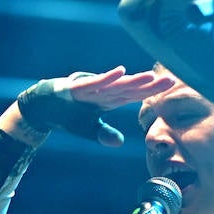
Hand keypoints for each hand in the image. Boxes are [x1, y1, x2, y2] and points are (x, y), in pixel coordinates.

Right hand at [16, 67, 173, 146]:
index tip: (170, 85)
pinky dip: (107, 78)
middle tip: (171, 80)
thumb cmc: (67, 115)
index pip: (135, 94)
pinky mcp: (77, 88)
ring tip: (151, 77)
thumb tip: (119, 142)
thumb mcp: (88, 129)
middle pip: (131, 88)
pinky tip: (120, 72)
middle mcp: (103, 91)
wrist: (41, 107)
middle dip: (151, 85)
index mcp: (109, 99)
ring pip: (116, 85)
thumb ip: (104, 133)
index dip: (152, 90)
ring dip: (133, 81)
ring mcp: (91, 88)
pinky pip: (95, 83)